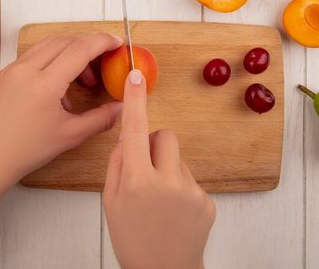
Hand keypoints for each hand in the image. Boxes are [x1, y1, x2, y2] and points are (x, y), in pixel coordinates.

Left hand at [0, 32, 123, 194]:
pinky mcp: (4, 73)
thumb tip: (123, 107)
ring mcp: (12, 69)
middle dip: (88, 47)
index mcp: (45, 84)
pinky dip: (51, 61)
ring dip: (69, 52)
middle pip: (65, 41)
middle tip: (102, 64)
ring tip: (81, 79)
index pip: (80, 49)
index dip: (102, 42)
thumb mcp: (70, 135)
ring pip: (48, 45)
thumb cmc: (28, 149)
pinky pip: (33, 56)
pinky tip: (58, 87)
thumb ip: (101, 118)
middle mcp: (26, 69)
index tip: (117, 42)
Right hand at [103, 70, 215, 268]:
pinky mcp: (207, 201)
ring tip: (160, 199)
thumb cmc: (132, 241)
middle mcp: (167, 182)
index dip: (135, 100)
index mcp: (137, 181)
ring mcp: (191, 192)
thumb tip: (127, 138)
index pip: (134, 130)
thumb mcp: (110, 202)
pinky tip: (175, 211)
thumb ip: (117, 164)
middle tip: (145, 168)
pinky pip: (191, 178)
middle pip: (164, 135)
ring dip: (167, 168)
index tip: (137, 77)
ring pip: (178, 158)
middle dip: (153, 143)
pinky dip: (181, 187)